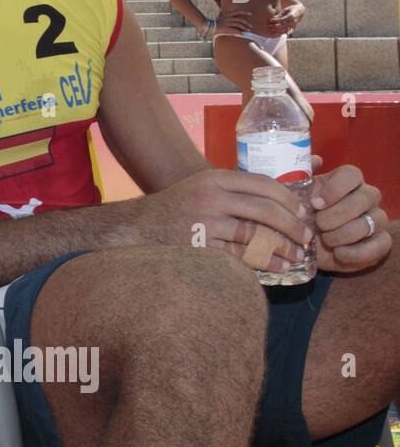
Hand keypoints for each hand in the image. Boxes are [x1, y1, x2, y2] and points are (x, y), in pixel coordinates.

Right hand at [136, 169, 314, 272]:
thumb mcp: (202, 187)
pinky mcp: (200, 248)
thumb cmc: (177, 207)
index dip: (289, 199)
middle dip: (292, 225)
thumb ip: (233, 189)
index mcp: (214, 179)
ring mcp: (204, 223)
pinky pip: (240, 256)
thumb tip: (278, 195)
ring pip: (256, 235)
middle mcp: (210, 198)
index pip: (262, 184)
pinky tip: (278, 267)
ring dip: (282, 247)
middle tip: (307, 236)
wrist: (138, 226)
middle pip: (264, 210)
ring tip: (296, 256)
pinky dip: (264, 263)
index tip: (303, 211)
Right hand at [213, 9, 251, 36]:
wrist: (207, 26)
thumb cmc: (213, 24)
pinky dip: (239, 32)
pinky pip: (234, 30)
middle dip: (246, 23)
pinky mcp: (226, 28)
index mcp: (227, 16)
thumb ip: (225, 18)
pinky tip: (242, 34)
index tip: (250, 14)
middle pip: (240, 20)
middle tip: (250, 26)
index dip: (244, 13)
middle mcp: (228, 18)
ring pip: (239, 25)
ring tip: (248, 31)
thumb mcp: (220, 19)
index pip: (238, 13)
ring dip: (244, 28)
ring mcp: (227, 23)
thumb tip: (229, 19)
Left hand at [267, 3, 304, 33]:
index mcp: (293, 15)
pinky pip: (288, 32)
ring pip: (286, 30)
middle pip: (285, 25)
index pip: (284, 19)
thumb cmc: (290, 9)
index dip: (277, 20)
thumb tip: (273, 18)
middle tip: (270, 25)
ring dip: (278, 30)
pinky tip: (276, 32)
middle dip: (276, 26)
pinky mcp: (294, 28)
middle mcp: (294, 21)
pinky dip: (282, 33)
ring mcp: (294, 25)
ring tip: (271, 29)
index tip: (271, 20)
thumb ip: (280, 14)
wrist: (299, 11)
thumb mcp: (286, 10)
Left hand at [307, 160, 390, 272]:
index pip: (352, 174)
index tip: (315, 203)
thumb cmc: (302, 217)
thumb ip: (301, 176)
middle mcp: (367, 197)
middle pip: (364, 198)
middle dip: (336, 215)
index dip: (334, 189)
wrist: (307, 246)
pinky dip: (354, 253)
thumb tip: (316, 160)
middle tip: (318, 225)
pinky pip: (379, 246)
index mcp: (347, 182)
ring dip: (342, 235)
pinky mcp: (381, 242)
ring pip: (371, 222)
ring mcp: (376, 219)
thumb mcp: (295, 197)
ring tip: (325, 240)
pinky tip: (338, 253)